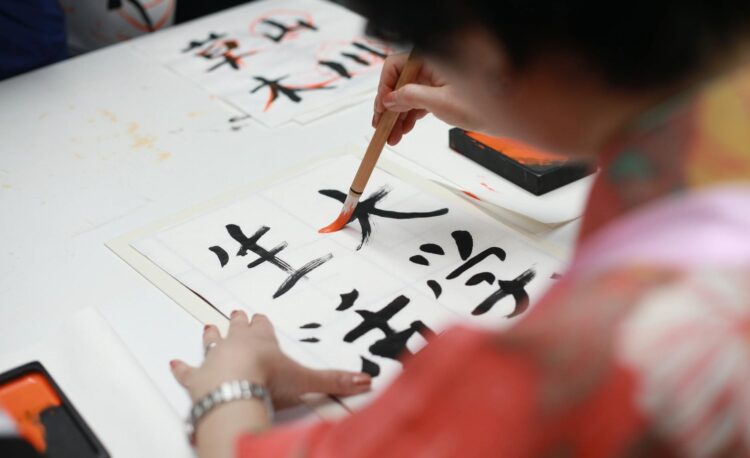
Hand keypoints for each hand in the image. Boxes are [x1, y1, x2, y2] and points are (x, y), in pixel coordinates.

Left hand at [170, 311, 371, 456]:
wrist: (235, 389)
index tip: (259, 315)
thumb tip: (365, 381)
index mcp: (261, 340)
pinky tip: (173, 363)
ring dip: (210, 336)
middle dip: (237, 322)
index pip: (262, 327)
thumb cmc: (267, 379)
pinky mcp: (196, 378)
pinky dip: (180, 368)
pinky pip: (186, 371)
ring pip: (211, 341)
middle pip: (236, 328)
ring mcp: (214, 359)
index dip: (261, 323)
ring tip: (208, 326)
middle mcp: (236, 344)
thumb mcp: (306, 380)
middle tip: (236, 313)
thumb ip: (335, 381)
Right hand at [373, 53, 480, 144]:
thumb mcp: (440, 102)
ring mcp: (433, 81)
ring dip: (397, 116)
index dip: (385, 87)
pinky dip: (409, 117)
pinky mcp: (437, 93)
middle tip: (381, 126)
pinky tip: (403, 130)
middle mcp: (429, 68)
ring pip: (405, 96)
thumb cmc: (481, 103)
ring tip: (391, 136)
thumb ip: (411, 97)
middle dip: (388, 107)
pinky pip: (416, 103)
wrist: (502, 115)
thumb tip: (389, 99)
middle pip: (398, 83)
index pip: (395, 66)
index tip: (381, 107)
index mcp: (430, 60)